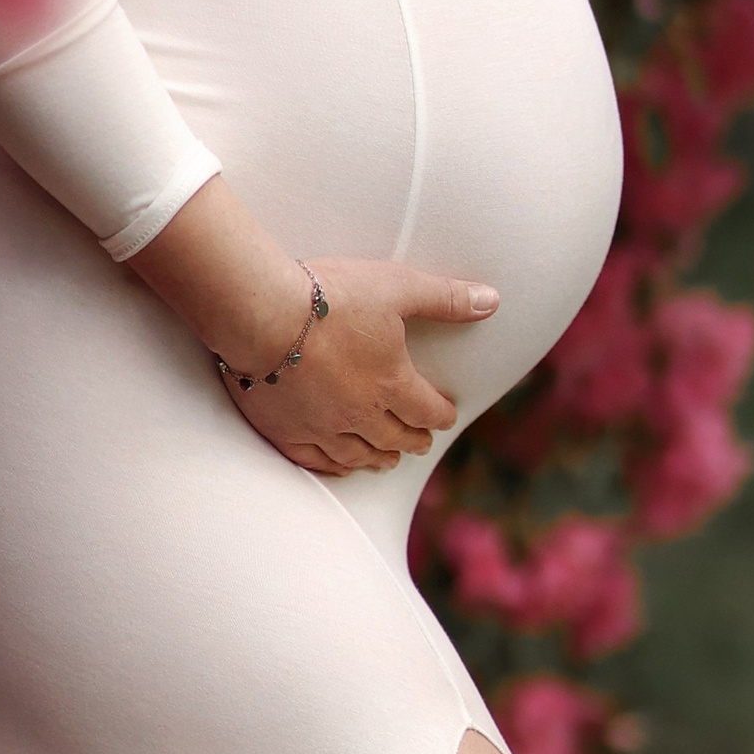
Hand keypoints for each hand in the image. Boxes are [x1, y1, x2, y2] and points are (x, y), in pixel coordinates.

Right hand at [226, 256, 496, 480]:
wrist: (262, 314)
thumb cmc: (331, 296)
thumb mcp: (397, 286)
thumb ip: (445, 298)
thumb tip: (492, 301)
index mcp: (392, 384)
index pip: (427, 410)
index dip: (440, 414)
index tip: (445, 415)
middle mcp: (361, 415)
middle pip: (396, 439)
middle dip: (413, 440)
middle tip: (420, 442)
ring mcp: (321, 427)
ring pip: (358, 455)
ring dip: (378, 459)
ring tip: (386, 460)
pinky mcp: (284, 430)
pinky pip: (315, 461)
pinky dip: (334, 467)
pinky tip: (339, 465)